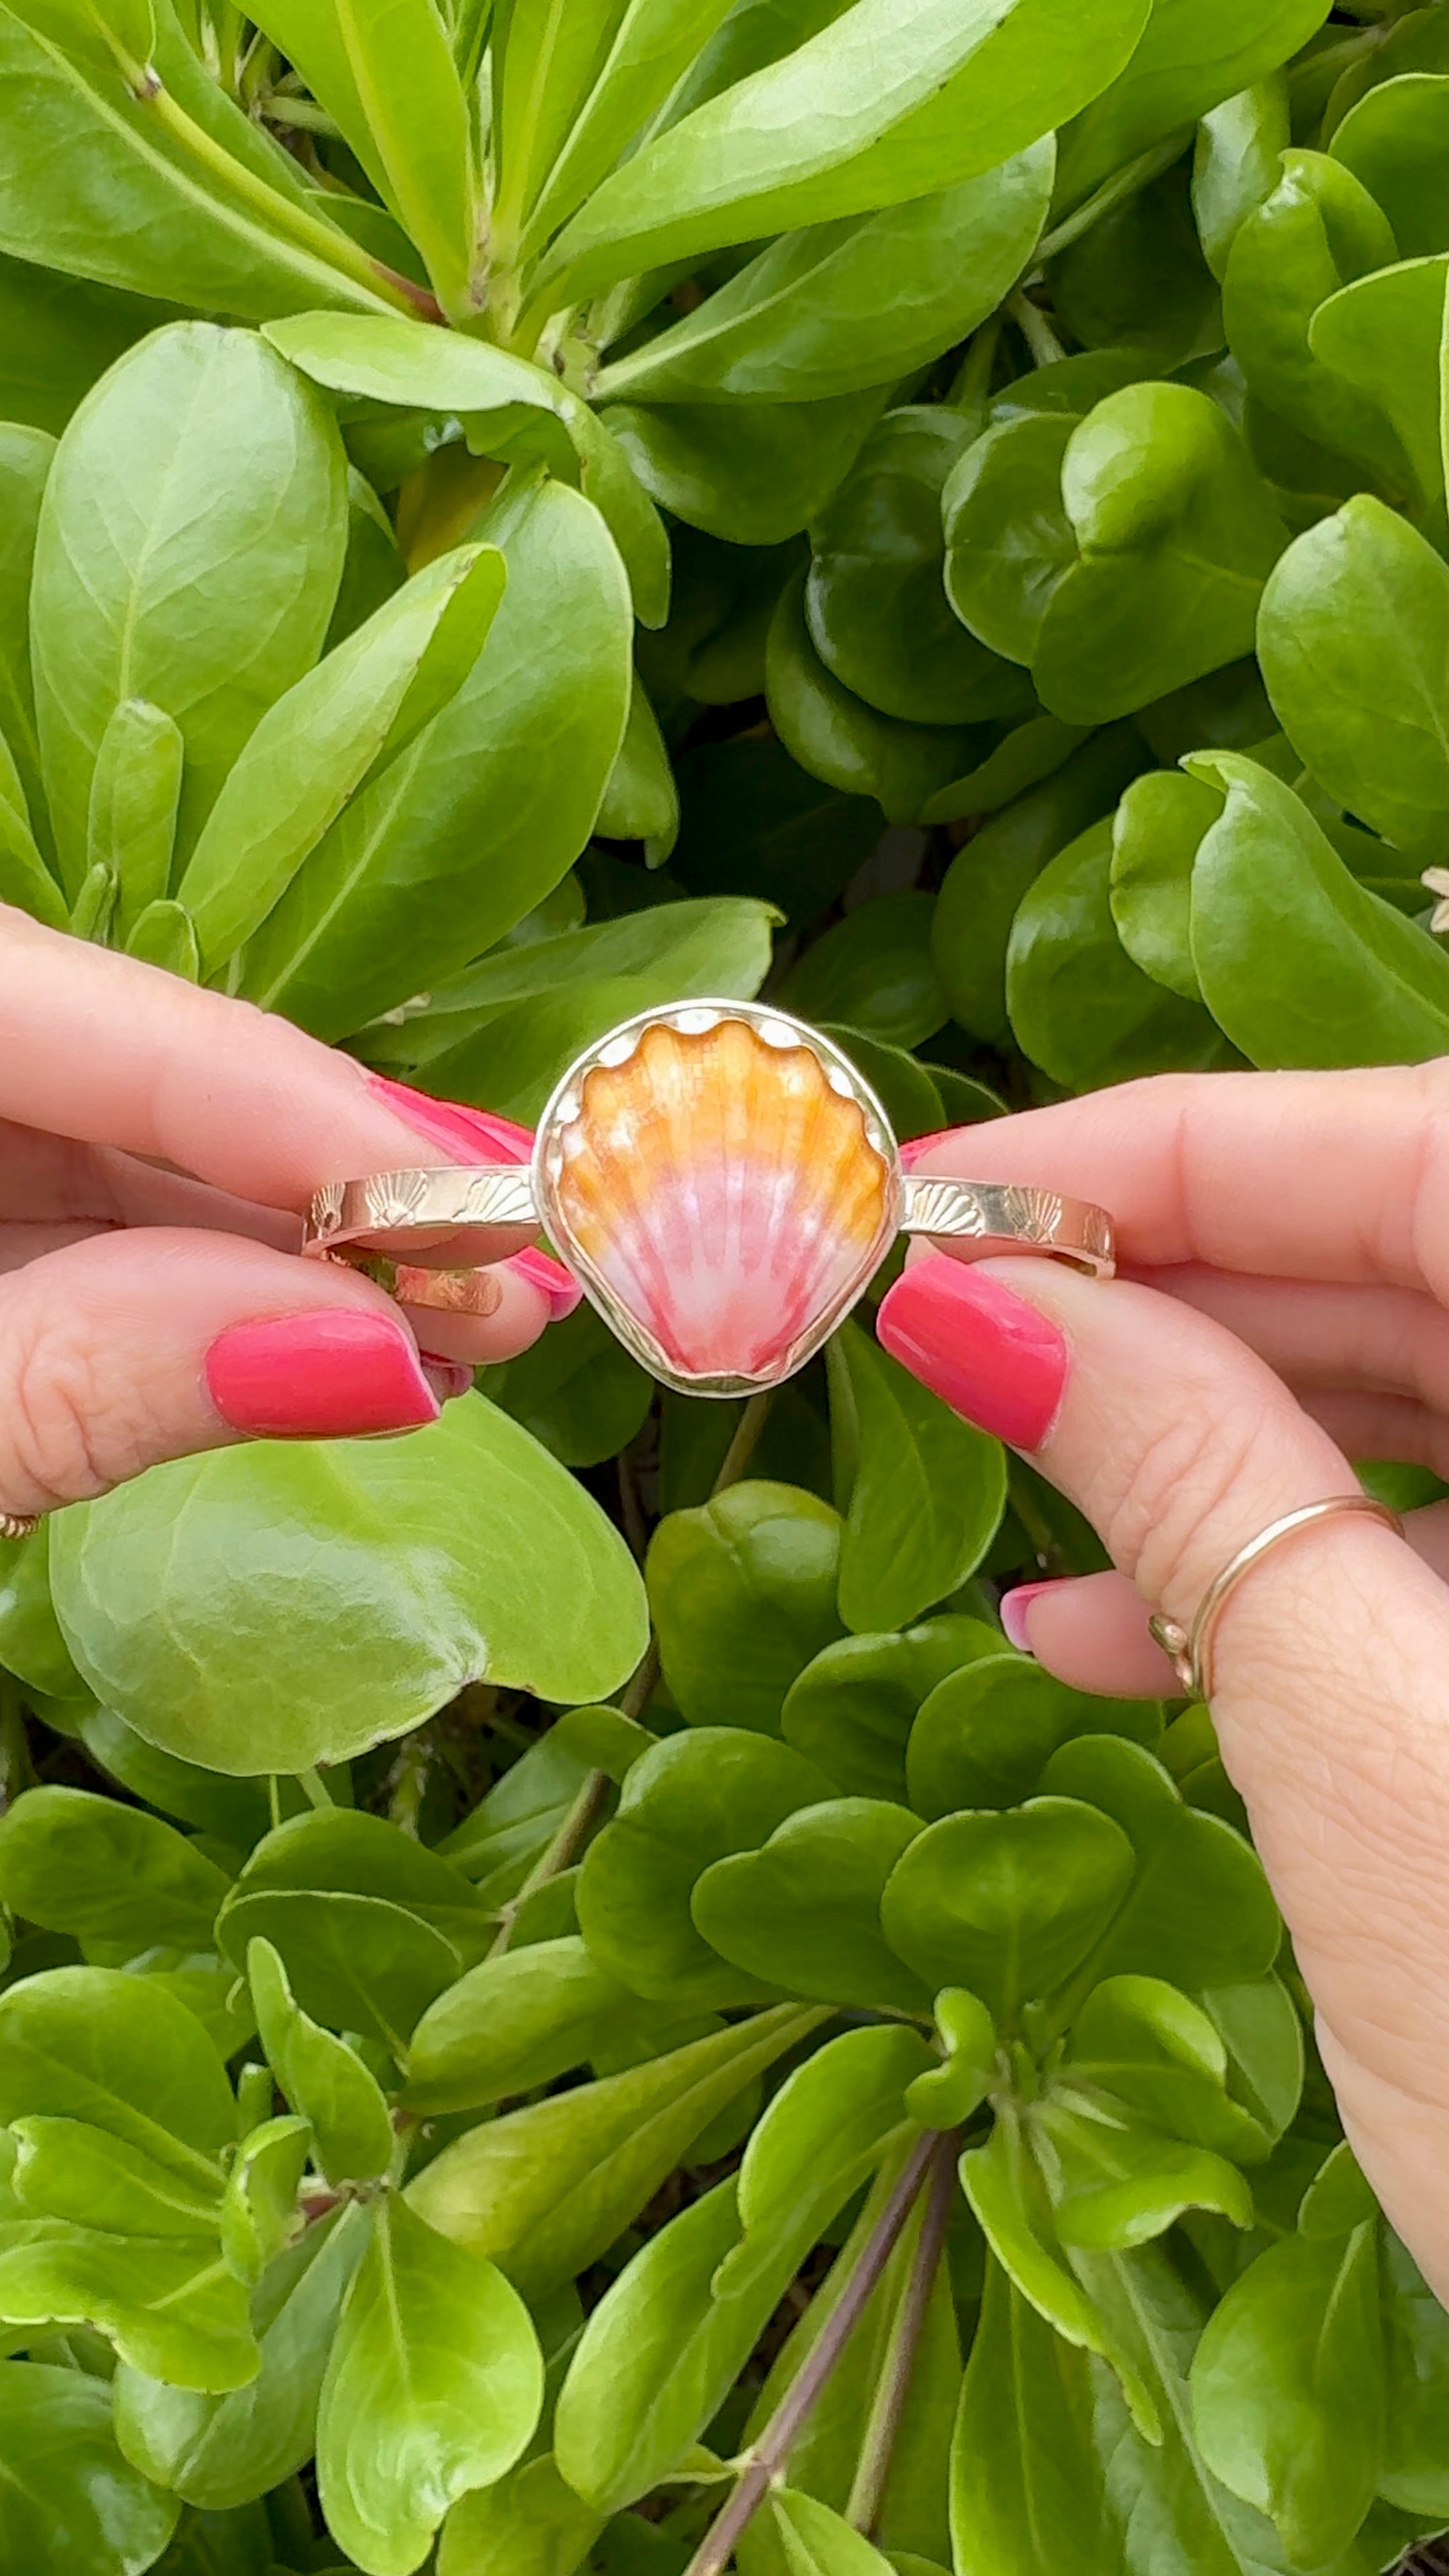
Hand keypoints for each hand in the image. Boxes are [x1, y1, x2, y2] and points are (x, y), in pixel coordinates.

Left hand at [0, 910, 570, 1515]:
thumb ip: (83, 1380)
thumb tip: (369, 1350)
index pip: (86, 1011)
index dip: (295, 1103)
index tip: (471, 1205)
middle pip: (135, 1064)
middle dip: (332, 1174)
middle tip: (513, 1281)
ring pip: (129, 1145)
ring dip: (306, 1243)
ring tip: (472, 1324)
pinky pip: (93, 1216)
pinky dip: (217, 1285)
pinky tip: (357, 1333)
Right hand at [879, 1061, 1448, 2298]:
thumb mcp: (1370, 1754)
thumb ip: (1189, 1489)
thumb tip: (978, 1305)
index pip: (1419, 1151)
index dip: (1166, 1150)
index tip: (942, 1191)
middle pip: (1413, 1251)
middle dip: (1167, 1281)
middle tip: (947, 1325)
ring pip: (1421, 1388)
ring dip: (1203, 1428)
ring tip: (1004, 1475)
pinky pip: (1439, 1536)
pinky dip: (1276, 1562)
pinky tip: (1099, 1630)